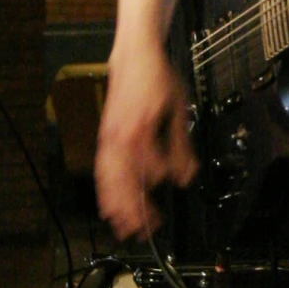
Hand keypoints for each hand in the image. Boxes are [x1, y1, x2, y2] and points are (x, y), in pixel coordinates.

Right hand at [95, 44, 197, 236]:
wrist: (134, 56)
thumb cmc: (157, 79)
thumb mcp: (178, 110)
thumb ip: (181, 146)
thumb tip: (186, 176)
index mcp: (139, 133)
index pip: (152, 169)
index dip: (166, 178)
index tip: (179, 180)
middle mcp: (119, 140)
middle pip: (123, 183)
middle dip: (134, 210)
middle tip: (145, 231)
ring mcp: (108, 140)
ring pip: (109, 182)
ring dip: (117, 207)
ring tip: (124, 228)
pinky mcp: (105, 138)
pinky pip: (102, 171)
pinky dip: (105, 191)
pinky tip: (109, 206)